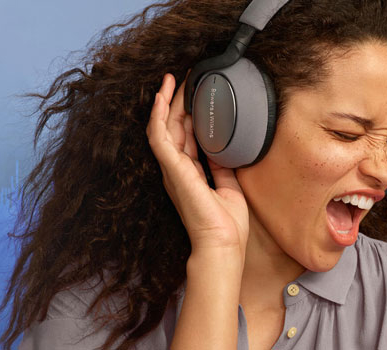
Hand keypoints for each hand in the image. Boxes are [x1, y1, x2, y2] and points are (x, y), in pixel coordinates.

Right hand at [145, 72, 249, 252]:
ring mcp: (173, 168)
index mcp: (190, 173)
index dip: (187, 114)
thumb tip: (225, 148)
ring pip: (164, 127)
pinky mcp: (172, 169)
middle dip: (176, 101)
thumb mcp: (229, 187)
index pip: (185, 137)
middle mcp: (177, 169)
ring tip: (171, 79)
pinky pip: (159, 137)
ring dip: (166, 102)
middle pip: (173, 127)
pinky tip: (159, 98)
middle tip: (183, 78)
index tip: (194, 95)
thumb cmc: (226, 225)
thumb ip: (222, 167)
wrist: (222, 244)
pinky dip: (157, 116)